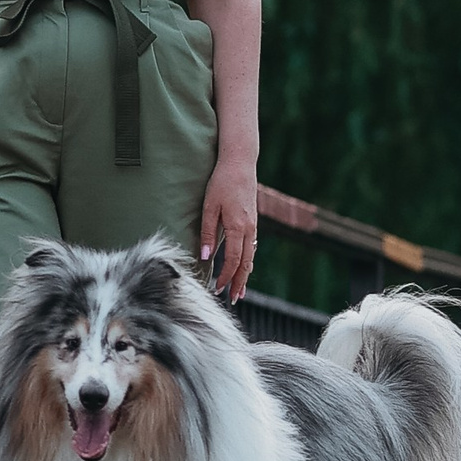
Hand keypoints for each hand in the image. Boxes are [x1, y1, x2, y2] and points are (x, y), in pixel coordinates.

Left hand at [200, 160, 257, 303]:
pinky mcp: (252, 219)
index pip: (233, 260)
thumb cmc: (221, 182)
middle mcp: (249, 228)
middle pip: (246, 263)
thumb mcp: (209, 207)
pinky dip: (248, 260)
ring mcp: (253, 224)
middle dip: (239, 282)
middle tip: (233, 299)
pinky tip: (244, 266)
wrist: (240, 162)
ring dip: (245, 274)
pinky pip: (252, 245)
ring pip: (251, 255)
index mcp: (238, 227)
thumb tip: (206, 257)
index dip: (226, 277)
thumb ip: (208, 233)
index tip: (218, 289)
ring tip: (240, 290)